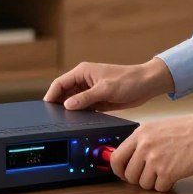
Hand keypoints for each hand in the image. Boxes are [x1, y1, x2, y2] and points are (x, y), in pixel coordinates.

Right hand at [43, 58, 174, 111]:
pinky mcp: (98, 100)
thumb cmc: (128, 80)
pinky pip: (84, 108)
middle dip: (59, 104)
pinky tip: (79, 121)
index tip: (45, 107)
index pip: (60, 83)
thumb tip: (67, 106)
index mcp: (83, 72)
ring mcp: (91, 91)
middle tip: (54, 117)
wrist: (146, 85)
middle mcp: (84, 80)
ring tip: (66, 121)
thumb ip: (85, 98)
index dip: (51, 94)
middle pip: (65, 93)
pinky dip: (81, 114)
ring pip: (74, 102)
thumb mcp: (105, 89)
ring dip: (71, 110)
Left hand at [110, 107, 192, 192]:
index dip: (118, 170)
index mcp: (140, 133)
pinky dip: (166, 186)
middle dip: (138, 179)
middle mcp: (144, 146)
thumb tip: (132, 158)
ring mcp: (155, 160)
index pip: (116, 157)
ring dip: (153, 183)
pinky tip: (174, 176)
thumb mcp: (158, 128)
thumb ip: (143, 141)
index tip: (124, 174)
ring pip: (143, 184)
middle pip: (129, 175)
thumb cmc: (188, 129)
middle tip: (150, 176)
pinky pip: (159, 188)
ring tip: (165, 173)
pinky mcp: (168, 172)